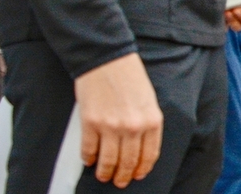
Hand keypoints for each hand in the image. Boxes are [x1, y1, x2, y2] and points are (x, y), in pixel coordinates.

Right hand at [75, 52, 163, 187]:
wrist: (107, 58)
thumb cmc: (129, 76)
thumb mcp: (148, 99)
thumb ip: (147, 122)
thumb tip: (140, 147)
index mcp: (152, 120)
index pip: (149, 154)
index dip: (142, 168)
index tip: (137, 175)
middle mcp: (133, 126)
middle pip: (128, 162)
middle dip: (123, 176)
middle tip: (119, 181)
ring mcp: (111, 126)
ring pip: (108, 161)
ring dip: (105, 172)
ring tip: (104, 175)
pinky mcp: (90, 123)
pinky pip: (89, 150)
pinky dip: (88, 159)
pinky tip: (89, 160)